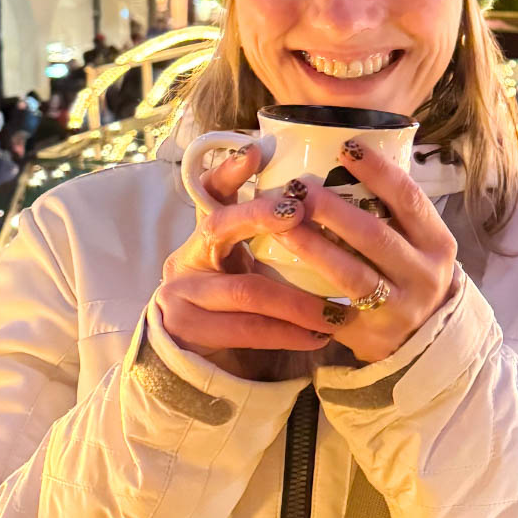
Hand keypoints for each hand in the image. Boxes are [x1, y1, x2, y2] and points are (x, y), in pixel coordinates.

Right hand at [155, 142, 332, 375]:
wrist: (199, 368)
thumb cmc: (240, 311)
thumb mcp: (251, 269)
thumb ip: (273, 243)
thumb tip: (334, 210)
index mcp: (204, 235)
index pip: (211, 192)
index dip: (231, 170)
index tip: (257, 150)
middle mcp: (186, 258)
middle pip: (221, 227)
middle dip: (262, 218)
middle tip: (299, 213)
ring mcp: (180, 295)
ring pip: (245, 290)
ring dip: (297, 300)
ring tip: (336, 308)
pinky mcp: (187, 331)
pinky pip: (246, 330)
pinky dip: (287, 333)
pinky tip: (318, 336)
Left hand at [271, 141, 459, 363]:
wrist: (426, 339)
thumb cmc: (411, 274)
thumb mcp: (419, 244)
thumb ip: (394, 213)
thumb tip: (346, 158)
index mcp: (438, 243)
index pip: (409, 199)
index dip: (378, 171)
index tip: (346, 147)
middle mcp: (424, 275)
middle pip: (375, 236)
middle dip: (333, 210)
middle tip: (299, 188)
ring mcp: (399, 307)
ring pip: (352, 274)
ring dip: (314, 246)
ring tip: (283, 224)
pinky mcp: (371, 333)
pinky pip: (333, 309)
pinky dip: (305, 289)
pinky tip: (280, 270)